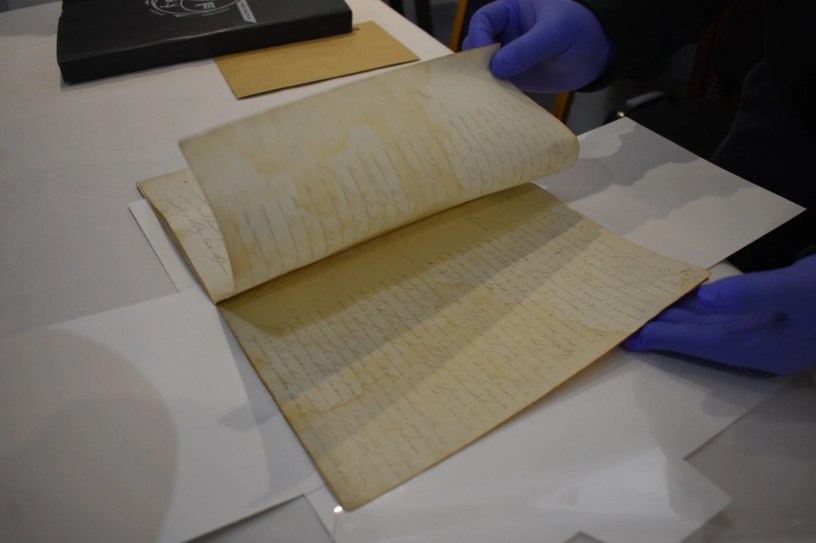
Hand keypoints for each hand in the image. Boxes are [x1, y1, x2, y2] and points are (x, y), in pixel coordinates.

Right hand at [462, 0, 611, 92]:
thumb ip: (527, 48)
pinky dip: (496, 94)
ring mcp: (510, 58)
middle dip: (476, 61)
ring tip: (487, 93)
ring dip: (484, 80)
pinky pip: (499, 86)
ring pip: (485, 68)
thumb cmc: (580, 27)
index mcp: (511, 11)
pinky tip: (497, 102)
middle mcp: (506, 34)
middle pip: (477, 46)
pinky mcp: (517, 78)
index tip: (484, 54)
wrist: (600, 52)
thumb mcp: (555, 32)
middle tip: (481, 78)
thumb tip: (497, 67)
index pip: (483, 20)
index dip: (479, 35)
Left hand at [623, 255, 815, 374]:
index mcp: (763, 348)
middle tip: (625, 322)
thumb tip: (704, 301)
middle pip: (700, 340)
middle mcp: (761, 346)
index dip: (664, 340)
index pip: (700, 345)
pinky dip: (705, 307)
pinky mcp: (778, 317)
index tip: (628, 337)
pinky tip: (692, 299)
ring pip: (713, 328)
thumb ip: (753, 295)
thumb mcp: (800, 291)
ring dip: (680, 319)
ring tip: (647, 310)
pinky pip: (729, 315)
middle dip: (664, 331)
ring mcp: (771, 333)